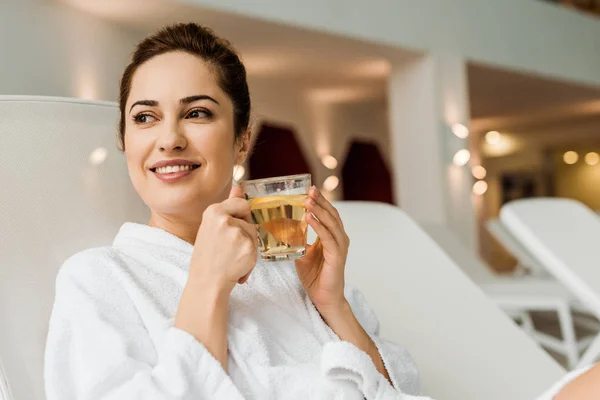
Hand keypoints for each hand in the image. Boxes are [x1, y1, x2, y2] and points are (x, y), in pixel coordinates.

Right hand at [190, 185, 257, 293]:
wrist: (207, 282)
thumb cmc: (208, 256)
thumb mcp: (213, 226)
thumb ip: (228, 205)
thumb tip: (239, 186)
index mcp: (213, 211)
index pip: (242, 203)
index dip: (240, 217)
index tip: (231, 230)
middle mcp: (224, 219)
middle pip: (249, 219)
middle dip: (244, 232)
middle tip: (228, 247)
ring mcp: (237, 233)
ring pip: (253, 234)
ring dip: (247, 247)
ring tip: (231, 257)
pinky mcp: (248, 247)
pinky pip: (256, 249)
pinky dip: (250, 260)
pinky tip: (237, 265)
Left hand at [295, 186, 349, 315]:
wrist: (324, 298)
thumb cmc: (316, 277)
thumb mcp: (303, 255)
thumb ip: (298, 242)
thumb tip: (282, 232)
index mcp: (333, 237)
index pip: (328, 214)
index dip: (320, 202)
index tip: (309, 190)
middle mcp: (339, 239)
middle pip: (332, 214)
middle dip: (320, 201)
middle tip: (310, 190)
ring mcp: (340, 247)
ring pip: (331, 223)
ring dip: (319, 210)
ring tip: (308, 200)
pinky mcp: (337, 257)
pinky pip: (328, 238)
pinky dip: (319, 226)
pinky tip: (309, 218)